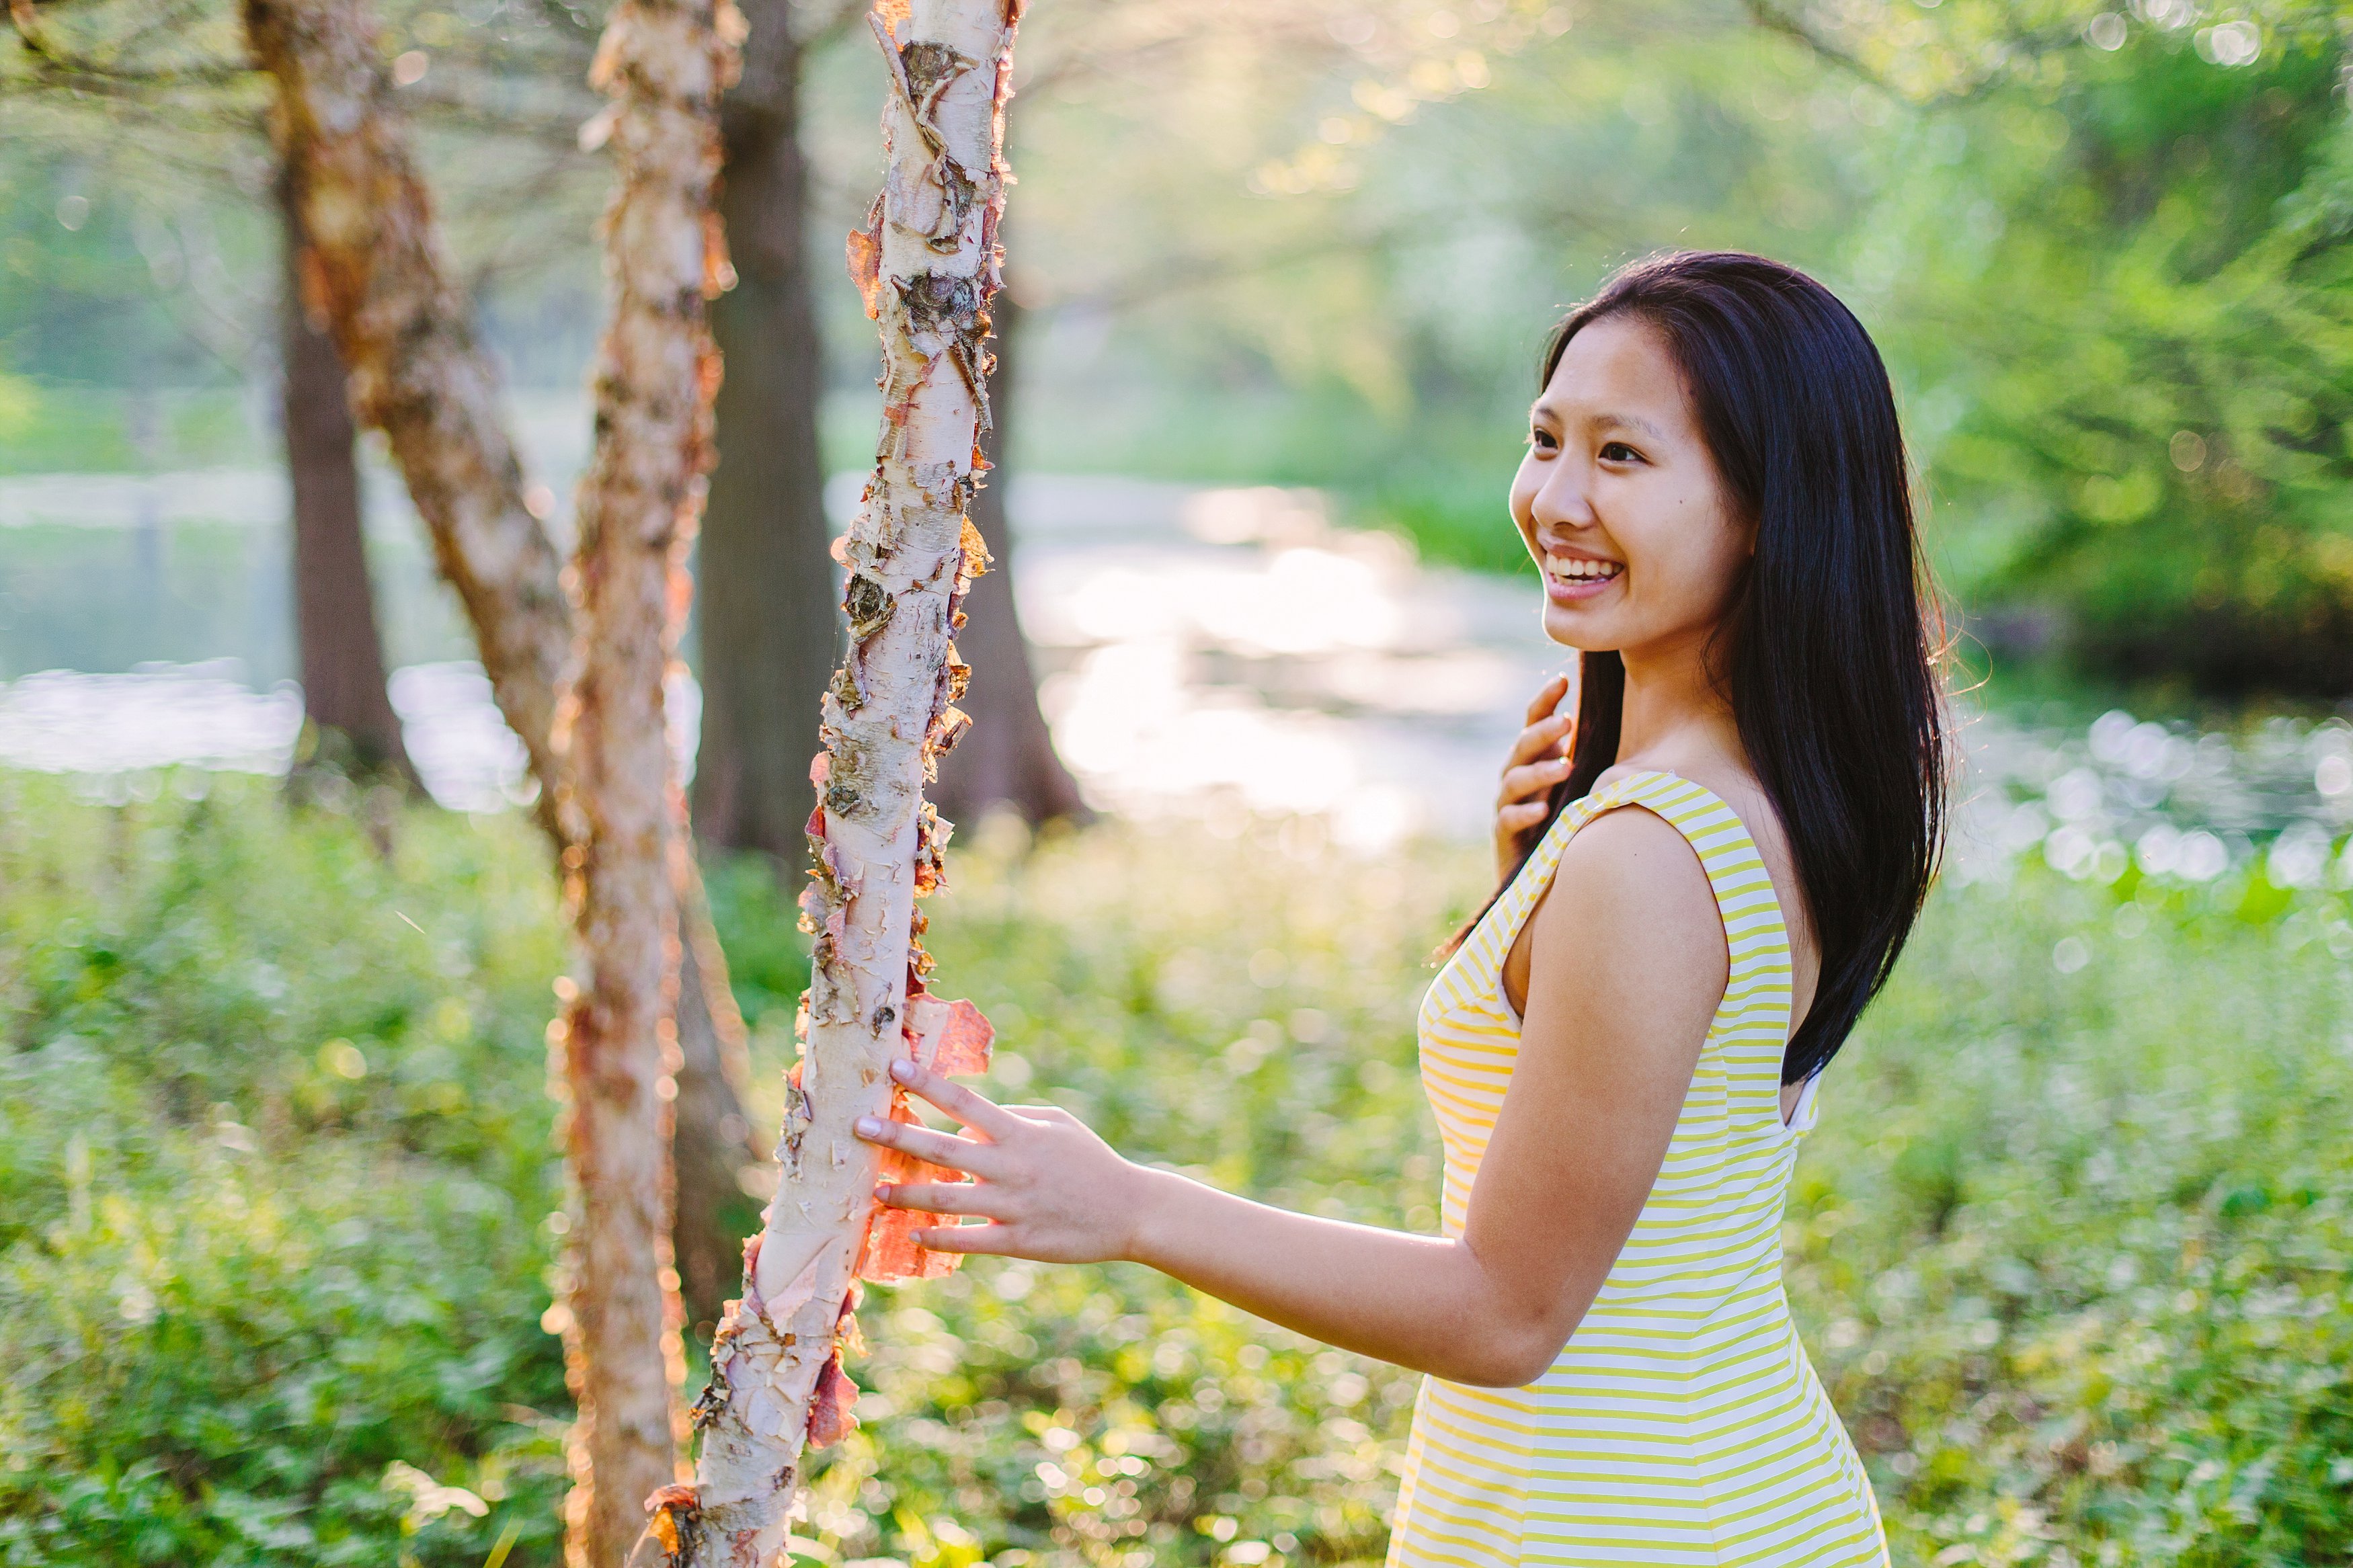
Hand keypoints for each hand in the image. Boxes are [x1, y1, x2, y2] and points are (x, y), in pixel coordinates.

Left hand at [853, 1057, 1158, 1264]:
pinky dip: (936, 1236)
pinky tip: (912, 1232)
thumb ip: (1013, 1117)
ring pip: (943, 1198)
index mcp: (1019, 1131)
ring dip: (903, 1193)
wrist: (1130, 1211)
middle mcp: (1009, 1166)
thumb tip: (969, 1121)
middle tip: (858, 1127)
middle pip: (940, 1148)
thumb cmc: (1089, 1161)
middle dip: (895, 1136)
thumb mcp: (1057, 1124)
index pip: (963, 1101)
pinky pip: (965, 1240)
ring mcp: (1010, 1205)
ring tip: (874, 1189)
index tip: (892, 1066)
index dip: (925, 1082)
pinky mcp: (1016, 1240)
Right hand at [1496, 673, 1575, 878]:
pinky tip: (1544, 810)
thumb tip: (1623, 715)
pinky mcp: (1504, 834)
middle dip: (1544, 732)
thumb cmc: (1566, 818)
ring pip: (1514, 780)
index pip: (1534, 721)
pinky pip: (1508, 819)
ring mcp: (1507, 803)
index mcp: (1534, 757)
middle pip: (1523, 746)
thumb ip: (1587, 752)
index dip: (1546, 700)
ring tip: (1566, 767)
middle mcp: (1516, 775)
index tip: (1563, 680)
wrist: (1541, 872)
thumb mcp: (1579, 781)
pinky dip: (1525, 813)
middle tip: (1568, 723)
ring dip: (1540, 772)